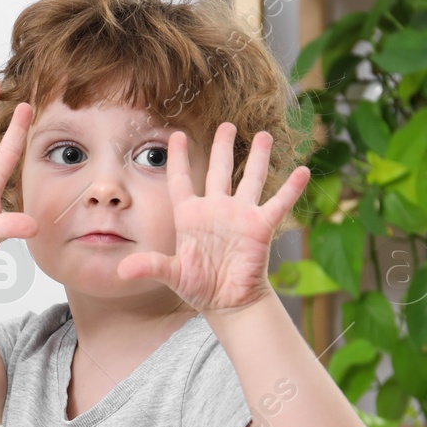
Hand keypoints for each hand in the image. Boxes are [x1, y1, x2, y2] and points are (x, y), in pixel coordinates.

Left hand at [116, 123, 309, 312]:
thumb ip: (151, 266)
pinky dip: (291, 188)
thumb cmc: (199, 286)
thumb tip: (124, 270)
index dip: (179, 159)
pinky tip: (303, 170)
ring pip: (250, 179)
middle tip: (227, 124)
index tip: (177, 135)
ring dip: (258, 158)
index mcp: (190, 216)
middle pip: (219, 171)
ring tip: (266, 135)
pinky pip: (278, 204)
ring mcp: (239, 216)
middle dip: (223, 147)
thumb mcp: (172, 274)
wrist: (227, 302)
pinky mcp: (260, 227)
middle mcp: (216, 210)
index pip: (182, 181)